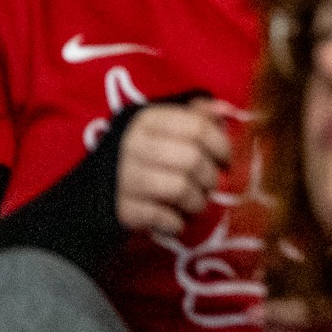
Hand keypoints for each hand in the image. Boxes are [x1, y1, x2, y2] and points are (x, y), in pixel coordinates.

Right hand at [116, 98, 231, 233]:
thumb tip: (224, 109)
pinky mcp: (121, 207)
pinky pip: (161, 216)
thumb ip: (199, 116)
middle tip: (211, 186)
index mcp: (149, 119)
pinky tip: (177, 220)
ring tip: (196, 203)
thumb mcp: (170, 127)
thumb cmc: (152, 153)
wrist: (105, 185)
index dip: (222, 146)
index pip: (198, 127)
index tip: (226, 161)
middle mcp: (133, 144)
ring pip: (180, 188)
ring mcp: (124, 177)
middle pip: (192, 159)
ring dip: (197, 201)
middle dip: (211, 177)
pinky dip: (176, 222)